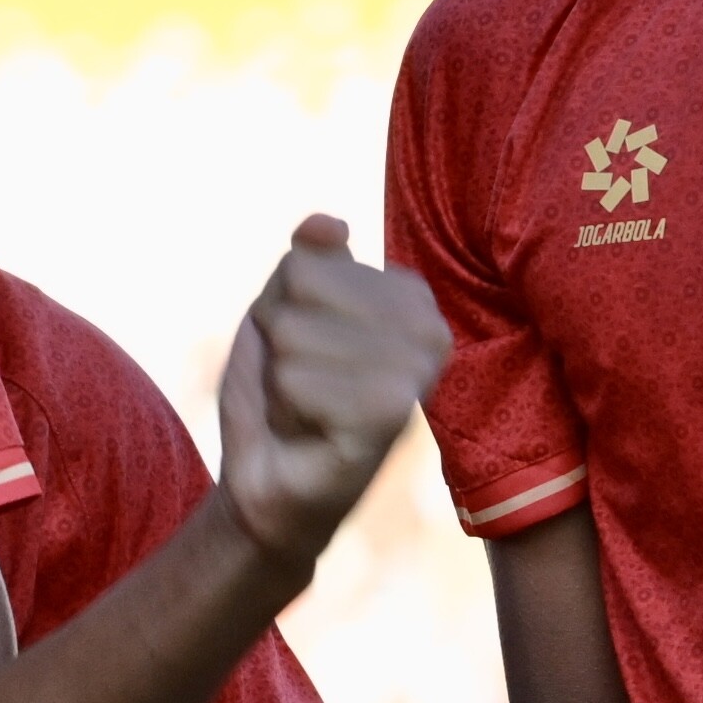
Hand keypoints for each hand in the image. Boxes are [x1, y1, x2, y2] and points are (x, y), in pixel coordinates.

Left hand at [213, 215, 448, 568]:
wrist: (273, 480)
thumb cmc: (283, 391)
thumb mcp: (284, 308)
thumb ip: (308, 260)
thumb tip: (328, 221)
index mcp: (410, 296)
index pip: (309, 258)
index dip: (283, 302)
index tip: (308, 345)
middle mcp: (429, 330)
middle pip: (301, 289)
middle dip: (281, 337)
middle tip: (304, 381)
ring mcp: (414, 375)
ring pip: (295, 334)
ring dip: (283, 376)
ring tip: (308, 406)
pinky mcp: (390, 419)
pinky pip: (298, 380)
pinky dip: (287, 409)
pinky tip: (313, 431)